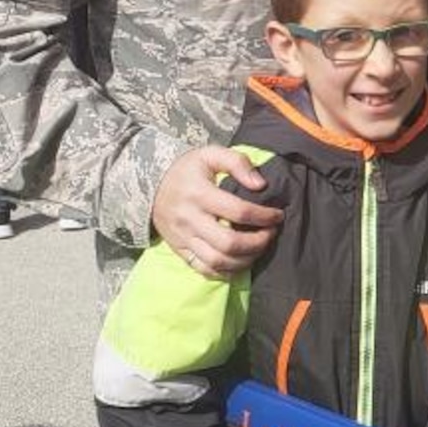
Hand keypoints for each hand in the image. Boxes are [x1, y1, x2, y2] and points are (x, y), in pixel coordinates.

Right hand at [151, 146, 281, 277]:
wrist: (150, 184)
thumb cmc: (187, 169)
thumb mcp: (210, 154)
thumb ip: (237, 162)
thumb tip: (260, 184)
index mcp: (199, 193)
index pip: (239, 211)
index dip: (264, 216)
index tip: (277, 215)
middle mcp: (189, 219)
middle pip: (229, 243)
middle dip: (258, 242)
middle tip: (271, 234)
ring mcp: (183, 238)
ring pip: (218, 261)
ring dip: (246, 260)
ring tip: (260, 248)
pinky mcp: (180, 250)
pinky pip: (205, 270)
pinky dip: (227, 271)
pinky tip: (241, 261)